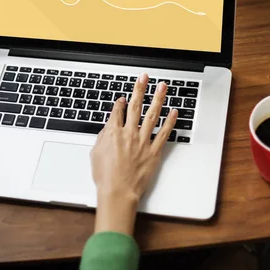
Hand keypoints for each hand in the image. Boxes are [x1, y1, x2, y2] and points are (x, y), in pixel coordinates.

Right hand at [90, 73, 177, 234]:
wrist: (118, 192)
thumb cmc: (105, 176)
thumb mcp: (95, 153)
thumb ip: (102, 137)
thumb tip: (108, 127)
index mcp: (113, 132)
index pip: (117, 111)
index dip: (120, 102)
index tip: (122, 97)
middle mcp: (129, 133)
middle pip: (135, 106)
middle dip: (140, 89)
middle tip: (144, 77)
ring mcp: (142, 141)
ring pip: (152, 115)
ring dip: (158, 98)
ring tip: (162, 87)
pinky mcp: (153, 151)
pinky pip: (163, 133)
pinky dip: (170, 122)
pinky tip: (174, 111)